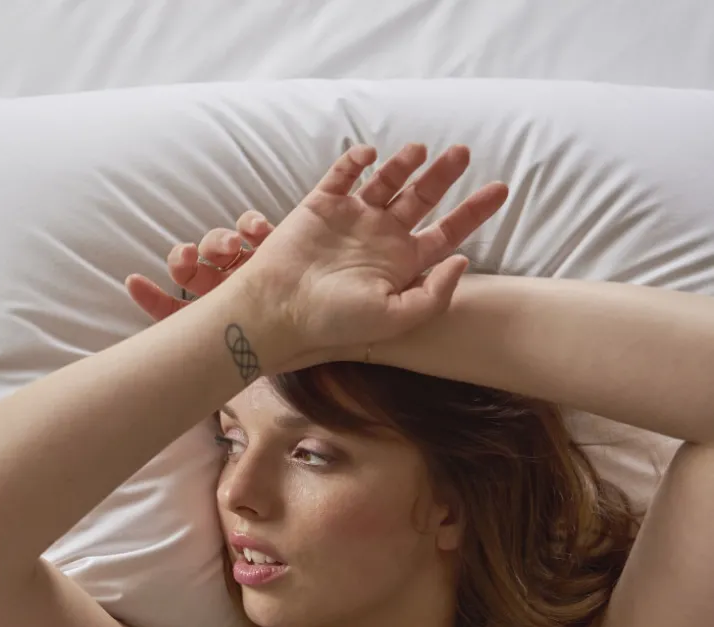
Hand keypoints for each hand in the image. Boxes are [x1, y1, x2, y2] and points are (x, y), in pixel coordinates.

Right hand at [128, 143, 507, 370]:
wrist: (280, 309)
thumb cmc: (335, 321)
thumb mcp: (395, 318)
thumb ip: (434, 295)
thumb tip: (462, 260)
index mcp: (401, 264)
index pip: (447, 233)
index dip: (474, 212)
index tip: (501, 189)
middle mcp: (380, 237)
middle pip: (421, 198)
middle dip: (443, 175)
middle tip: (462, 153)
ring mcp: (351, 219)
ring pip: (386, 181)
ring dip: (404, 163)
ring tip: (420, 151)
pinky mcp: (322, 205)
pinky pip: (343, 174)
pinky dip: (357, 160)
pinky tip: (371, 155)